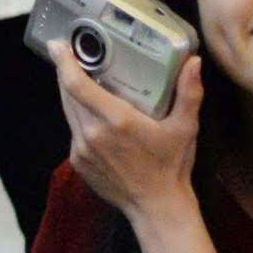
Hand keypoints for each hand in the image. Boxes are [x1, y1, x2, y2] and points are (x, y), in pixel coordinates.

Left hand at [60, 51, 202, 229]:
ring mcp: (81, 150)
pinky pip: (73, 131)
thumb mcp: (185, 128)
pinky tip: (93, 115)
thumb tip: (194, 61)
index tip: (58, 44)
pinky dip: (79, 118)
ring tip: (80, 78)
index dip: (64, 63)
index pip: (77, 85)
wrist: (156, 208)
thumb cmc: (171, 166)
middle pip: (68, 94)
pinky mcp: (78, 163)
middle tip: (73, 54)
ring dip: (71, 94)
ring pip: (68, 112)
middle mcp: (91, 134)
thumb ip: (189, 93)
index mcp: (115, 120)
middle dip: (67, 72)